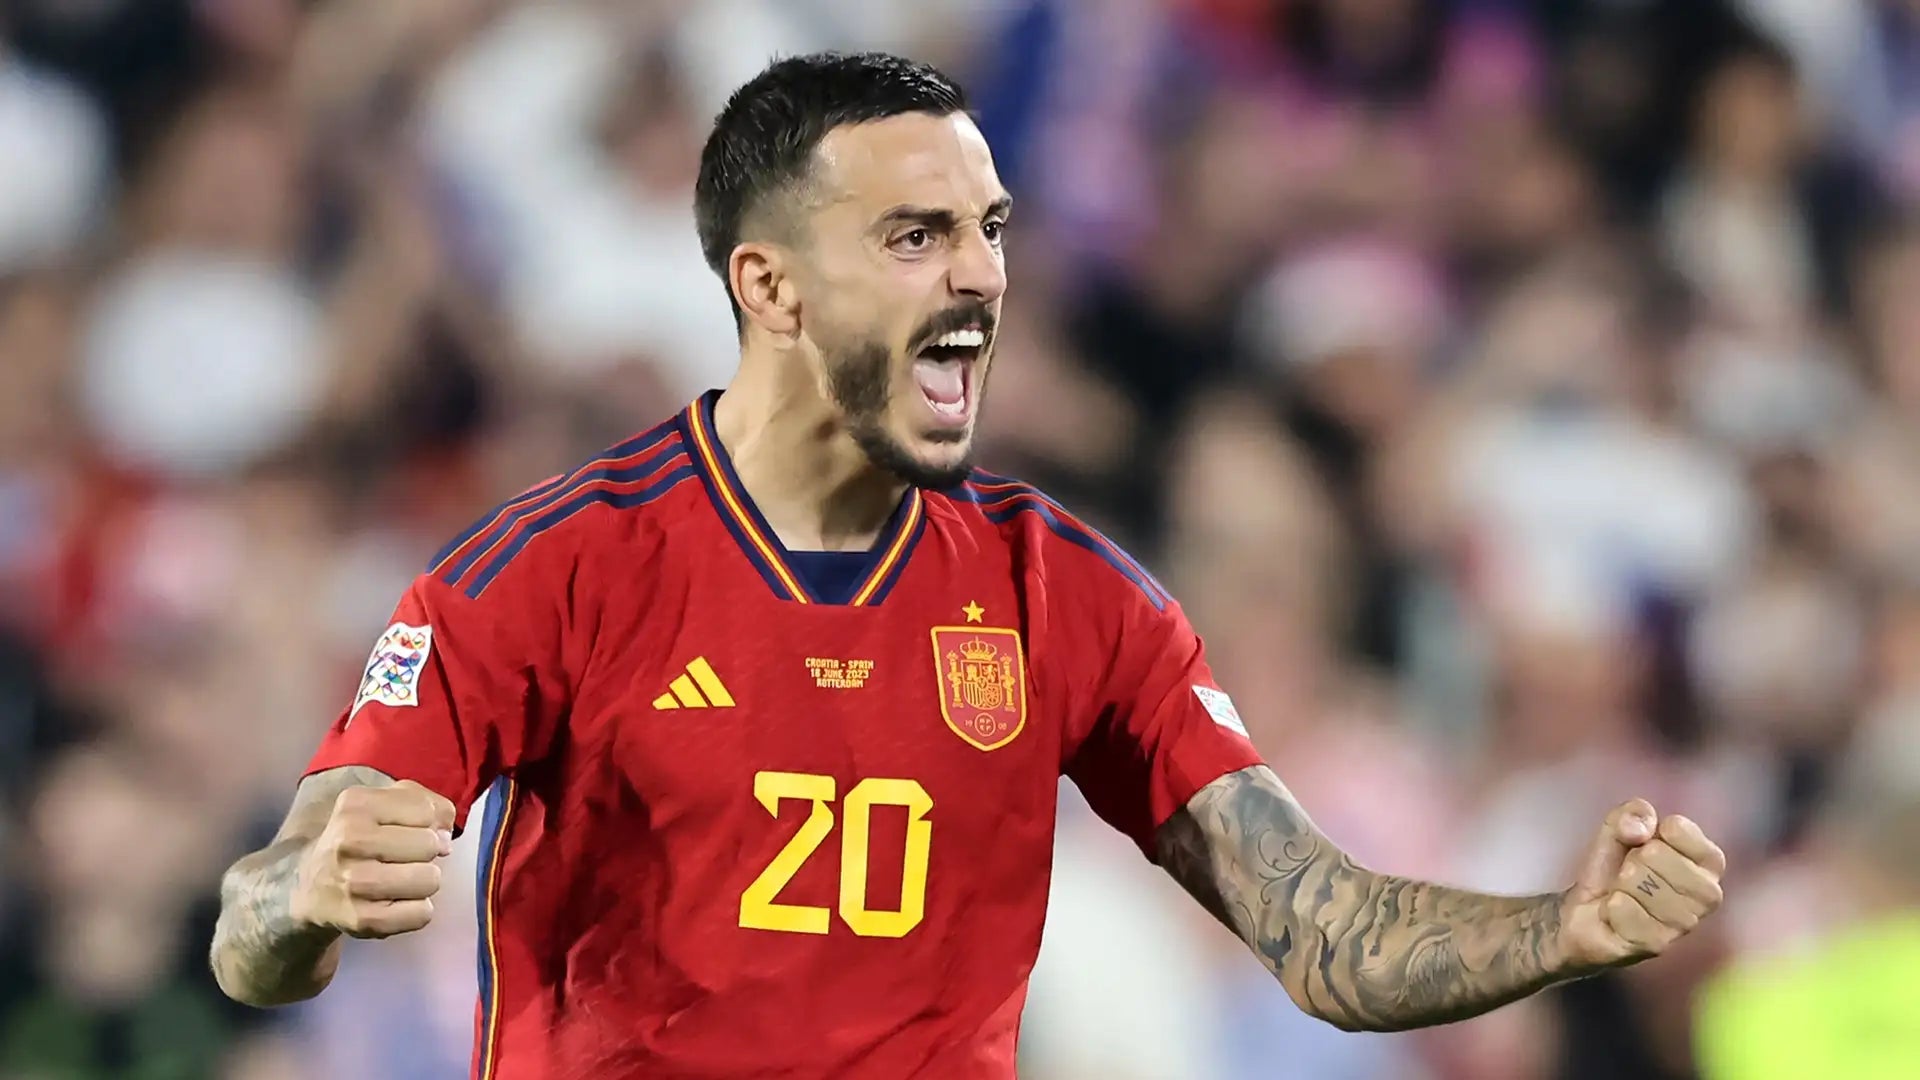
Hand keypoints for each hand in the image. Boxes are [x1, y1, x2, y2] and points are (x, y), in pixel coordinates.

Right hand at [290, 780, 455, 938]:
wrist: (313, 888)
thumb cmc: (361, 838)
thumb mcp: (384, 804)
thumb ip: (426, 802)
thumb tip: (446, 832)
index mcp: (355, 805)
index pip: (426, 812)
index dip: (427, 823)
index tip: (407, 832)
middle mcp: (349, 841)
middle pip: (430, 846)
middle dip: (426, 853)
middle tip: (402, 858)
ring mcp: (354, 883)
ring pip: (430, 880)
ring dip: (424, 882)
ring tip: (400, 880)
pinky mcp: (363, 920)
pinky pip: (422, 914)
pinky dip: (417, 910)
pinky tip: (395, 902)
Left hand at [1556, 799, 1726, 972]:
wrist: (1582, 914)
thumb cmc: (1613, 870)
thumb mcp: (1618, 828)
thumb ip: (1633, 813)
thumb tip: (1641, 829)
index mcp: (1708, 863)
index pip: (1680, 830)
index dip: (1652, 830)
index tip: (1644, 843)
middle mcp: (1707, 896)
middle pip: (1658, 855)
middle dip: (1632, 858)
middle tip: (1629, 874)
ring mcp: (1684, 924)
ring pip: (1641, 883)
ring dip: (1620, 884)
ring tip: (1623, 894)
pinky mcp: (1656, 945)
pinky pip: (1624, 909)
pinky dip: (1610, 906)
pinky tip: (1615, 914)